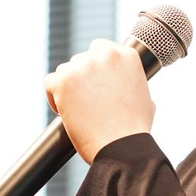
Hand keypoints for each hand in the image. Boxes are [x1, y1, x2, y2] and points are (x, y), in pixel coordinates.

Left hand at [44, 39, 155, 163]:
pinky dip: (54, 97)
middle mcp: (105, 55)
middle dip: (82, 79)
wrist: (122, 147)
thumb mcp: (145, 97)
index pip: (100, 49)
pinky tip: (64, 112)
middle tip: (87, 102)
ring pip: (65, 71)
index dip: (96, 68)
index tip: (95, 84)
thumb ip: (131, 82)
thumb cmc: (134, 129)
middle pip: (82, 60)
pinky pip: (50, 83)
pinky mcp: (64, 80)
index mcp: (127, 55)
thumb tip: (123, 83)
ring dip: (68, 88)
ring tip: (78, 111)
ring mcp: (83, 66)